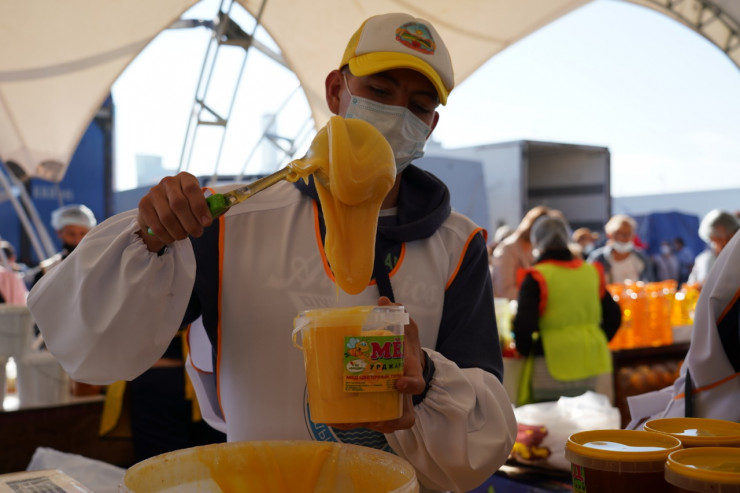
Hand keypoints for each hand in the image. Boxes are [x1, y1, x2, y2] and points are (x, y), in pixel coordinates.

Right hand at [136, 172, 212, 251]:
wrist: (161, 212)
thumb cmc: (186, 208)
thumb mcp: (200, 205)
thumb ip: (212, 207)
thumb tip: (227, 205)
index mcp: (185, 178)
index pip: (192, 190)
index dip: (200, 208)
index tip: (207, 223)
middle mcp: (168, 182)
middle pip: (179, 204)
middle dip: (190, 223)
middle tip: (197, 233)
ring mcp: (153, 192)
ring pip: (167, 217)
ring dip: (179, 231)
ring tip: (184, 236)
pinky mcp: (143, 205)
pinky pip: (157, 226)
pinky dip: (167, 236)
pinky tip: (173, 237)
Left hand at [330, 296, 426, 433]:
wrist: (406, 361)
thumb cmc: (405, 346)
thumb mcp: (406, 328)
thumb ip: (397, 313)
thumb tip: (383, 299)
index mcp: (411, 373)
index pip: (417, 384)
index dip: (410, 385)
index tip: (399, 382)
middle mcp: (403, 395)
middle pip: (403, 417)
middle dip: (389, 421)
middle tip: (371, 417)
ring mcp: (391, 404)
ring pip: (385, 423)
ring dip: (364, 424)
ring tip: (345, 421)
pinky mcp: (377, 407)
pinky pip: (368, 421)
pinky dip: (351, 422)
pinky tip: (334, 419)